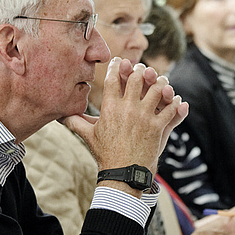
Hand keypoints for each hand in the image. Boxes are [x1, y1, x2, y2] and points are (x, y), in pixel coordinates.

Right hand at [65, 57, 188, 173]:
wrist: (123, 173)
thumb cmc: (105, 154)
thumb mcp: (88, 136)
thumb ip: (74, 122)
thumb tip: (59, 115)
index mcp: (110, 107)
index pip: (114, 78)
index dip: (117, 66)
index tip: (120, 61)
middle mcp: (128, 109)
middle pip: (137, 77)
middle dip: (141, 70)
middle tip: (143, 70)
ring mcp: (144, 117)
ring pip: (157, 89)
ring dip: (161, 83)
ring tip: (161, 82)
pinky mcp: (157, 127)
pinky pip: (170, 109)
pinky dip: (174, 103)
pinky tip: (175, 100)